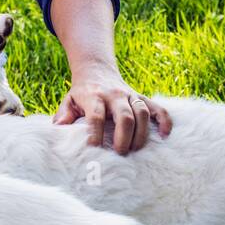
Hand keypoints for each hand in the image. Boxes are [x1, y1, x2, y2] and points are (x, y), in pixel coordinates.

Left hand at [52, 64, 172, 153]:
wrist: (96, 71)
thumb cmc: (81, 93)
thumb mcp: (69, 101)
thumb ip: (64, 115)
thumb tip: (59, 129)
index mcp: (94, 96)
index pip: (96, 115)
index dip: (95, 132)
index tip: (94, 148)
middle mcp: (114, 95)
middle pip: (124, 116)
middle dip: (123, 137)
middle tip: (120, 153)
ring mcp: (130, 95)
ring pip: (142, 112)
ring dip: (141, 133)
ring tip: (135, 150)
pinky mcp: (141, 97)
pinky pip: (158, 107)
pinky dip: (164, 120)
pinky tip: (166, 135)